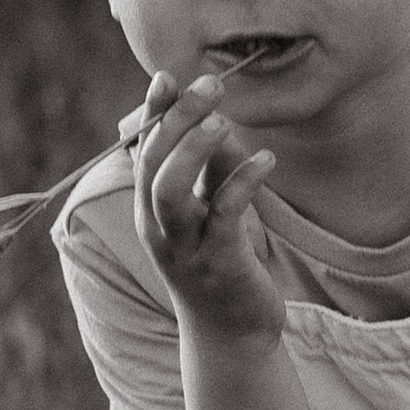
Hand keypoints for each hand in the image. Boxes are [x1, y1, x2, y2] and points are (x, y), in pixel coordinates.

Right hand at [129, 70, 284, 338]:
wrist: (232, 334)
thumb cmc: (221, 263)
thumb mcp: (210, 211)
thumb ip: (209, 169)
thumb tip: (216, 120)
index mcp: (150, 210)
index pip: (142, 152)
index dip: (151, 113)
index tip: (167, 75)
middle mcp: (159, 227)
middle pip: (152, 164)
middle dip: (177, 119)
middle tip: (210, 85)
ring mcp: (186, 247)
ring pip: (171, 191)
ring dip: (194, 149)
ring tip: (224, 120)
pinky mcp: (219, 262)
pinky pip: (224, 215)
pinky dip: (243, 182)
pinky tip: (268, 160)